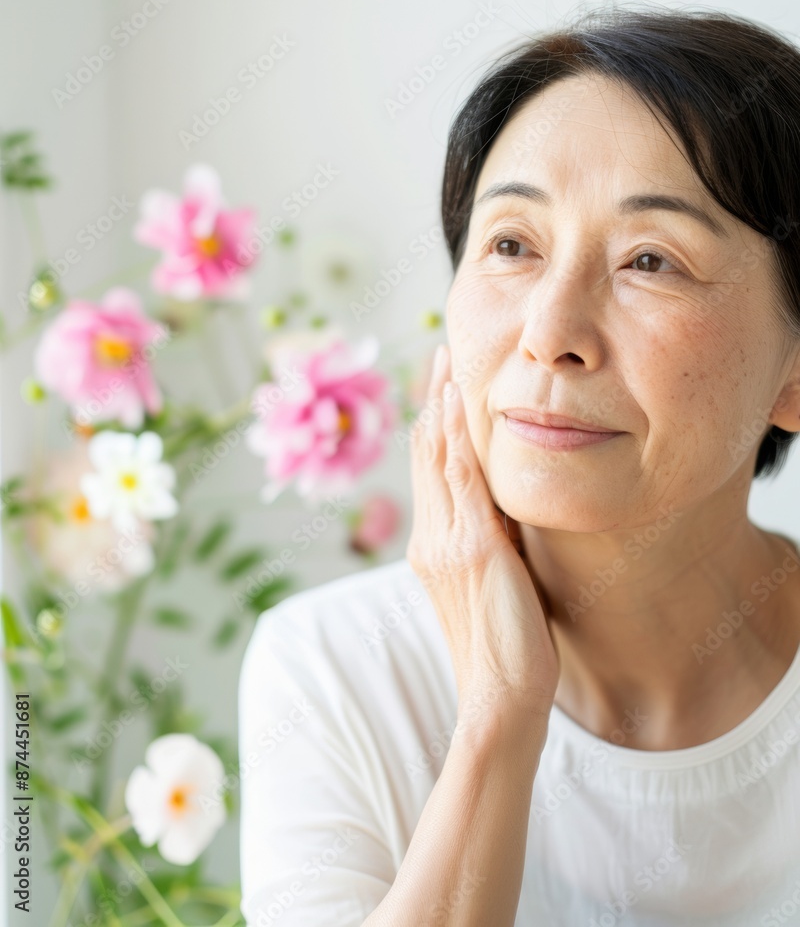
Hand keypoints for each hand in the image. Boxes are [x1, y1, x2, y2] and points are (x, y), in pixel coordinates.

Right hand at [406, 343, 559, 736]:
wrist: (500, 698)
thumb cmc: (504, 648)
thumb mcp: (493, 584)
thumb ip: (490, 543)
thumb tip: (503, 510)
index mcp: (435, 546)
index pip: (430, 471)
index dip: (434, 423)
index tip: (444, 383)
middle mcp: (431, 538)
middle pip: (426, 454)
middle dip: (434, 400)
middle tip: (441, 353)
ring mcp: (447, 542)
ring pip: (438, 458)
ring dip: (443, 405)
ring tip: (448, 361)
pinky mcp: (472, 549)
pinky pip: (460, 480)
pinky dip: (456, 437)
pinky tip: (459, 403)